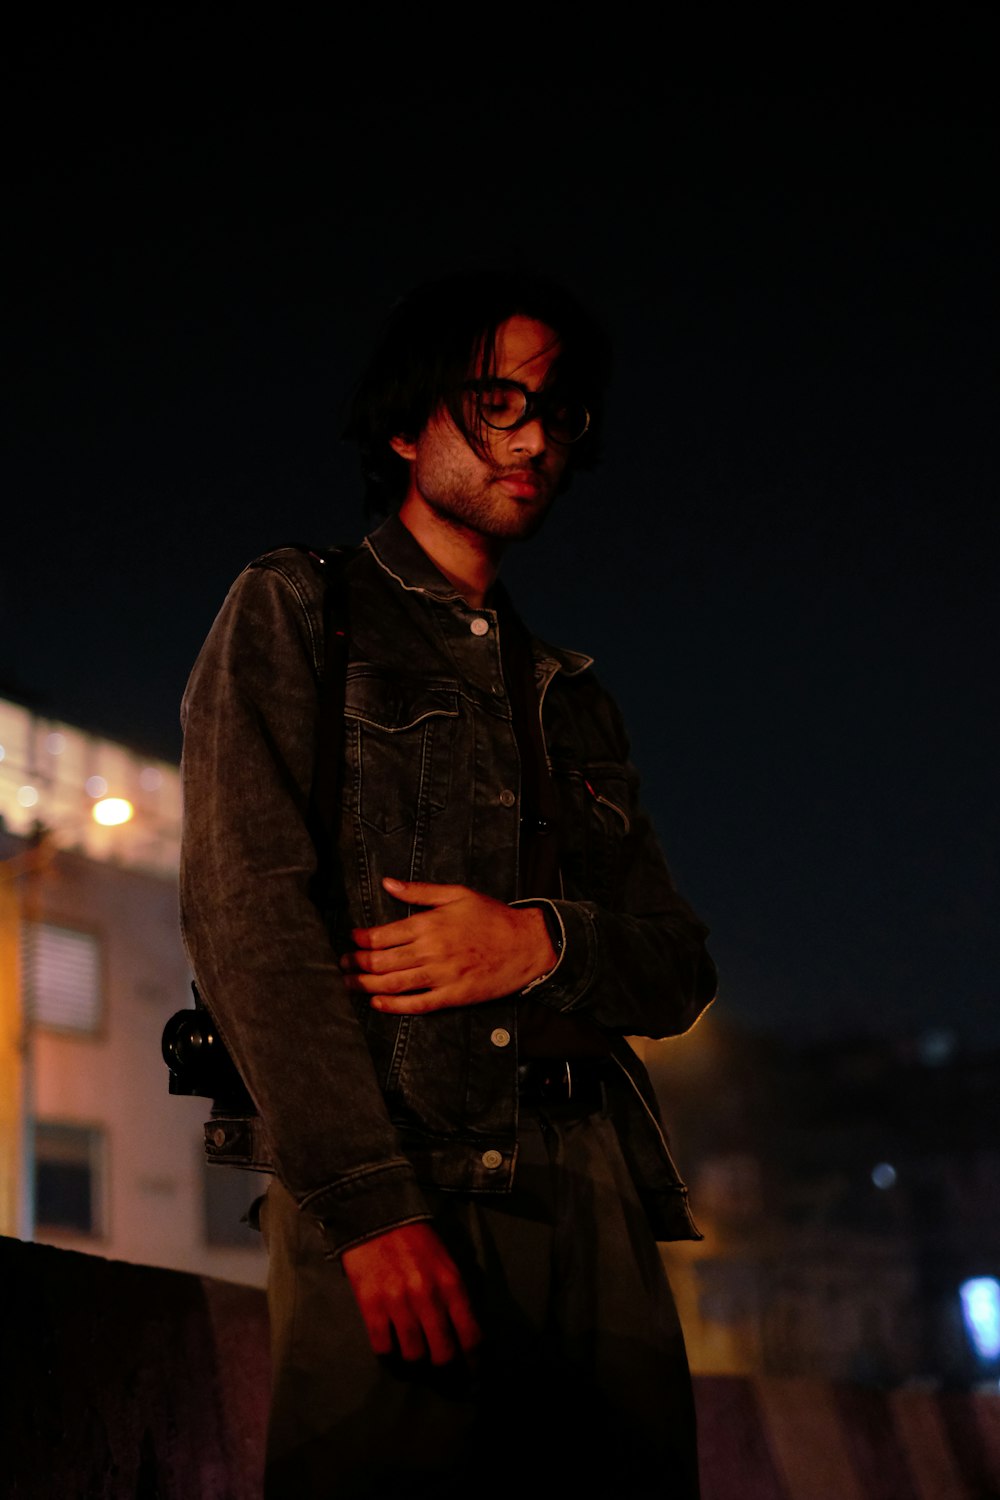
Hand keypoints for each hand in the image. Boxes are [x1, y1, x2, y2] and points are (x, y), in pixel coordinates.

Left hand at [339, 878, 556, 1012]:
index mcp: (429, 924)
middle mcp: (431, 951)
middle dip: (356, 964)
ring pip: (393, 984)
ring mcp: (442, 976)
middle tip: (343, 964)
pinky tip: (378, 1004)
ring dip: (366, 986)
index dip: (360, 939)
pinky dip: (394, 1006)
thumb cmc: (492, 917)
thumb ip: (419, 891)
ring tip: (350, 984)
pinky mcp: (453, 996)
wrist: (526, 944)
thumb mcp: (457, 894)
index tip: (352, 939)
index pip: (382, 935)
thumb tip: (388, 883)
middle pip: (381, 962)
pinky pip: (417, 1004)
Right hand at [341, 1221, 481, 1365]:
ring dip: (416, 1362)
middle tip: (441, 1369)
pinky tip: (392, 1349)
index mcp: (451, 1284)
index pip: (470, 1334)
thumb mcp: (446, 1262)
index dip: (473, 1360)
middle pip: (442, 1353)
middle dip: (445, 1367)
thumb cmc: (415, 1239)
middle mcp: (428, 1297)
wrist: (376, 1214)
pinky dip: (389, 1354)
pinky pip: (383, 1347)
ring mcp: (398, 1303)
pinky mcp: (371, 1305)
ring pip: (413, 1355)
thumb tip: (463, 1331)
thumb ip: (455, 1295)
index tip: (472, 1372)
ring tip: (415, 1358)